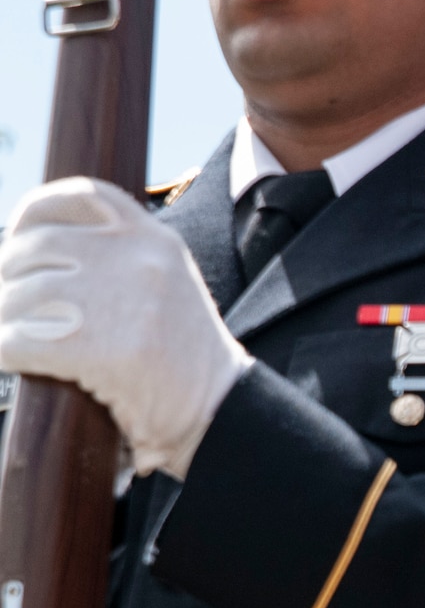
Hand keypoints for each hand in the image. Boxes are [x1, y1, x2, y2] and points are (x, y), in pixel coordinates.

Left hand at [0, 177, 252, 478]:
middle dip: (10, 276)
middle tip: (10, 303)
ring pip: (19, 295)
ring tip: (12, 335)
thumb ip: (124, 261)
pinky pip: (17, 341)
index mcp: (157, 240)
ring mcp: (118, 301)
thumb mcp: (170, 288)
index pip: (82, 196)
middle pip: (36, 247)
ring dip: (5, 318)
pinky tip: (12, 359)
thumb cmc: (187, 361)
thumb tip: (44, 253)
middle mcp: (138, 260)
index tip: (20, 237)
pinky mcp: (96, 349)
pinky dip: (5, 351)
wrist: (220, 411)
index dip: (36, 211)